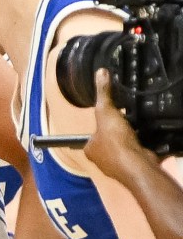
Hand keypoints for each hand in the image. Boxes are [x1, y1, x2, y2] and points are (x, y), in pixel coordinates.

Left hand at [85, 69, 153, 183]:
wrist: (138, 163)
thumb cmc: (116, 141)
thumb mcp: (106, 112)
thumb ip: (103, 94)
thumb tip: (100, 72)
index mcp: (90, 150)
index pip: (92, 136)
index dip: (100, 127)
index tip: (111, 119)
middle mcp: (102, 160)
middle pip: (109, 142)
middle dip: (118, 133)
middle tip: (126, 121)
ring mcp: (119, 166)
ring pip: (125, 148)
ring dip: (132, 139)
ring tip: (138, 126)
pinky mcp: (136, 166)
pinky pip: (140, 152)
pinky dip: (144, 145)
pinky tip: (149, 136)